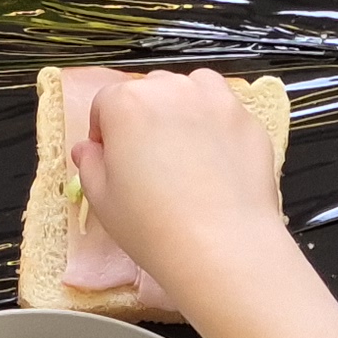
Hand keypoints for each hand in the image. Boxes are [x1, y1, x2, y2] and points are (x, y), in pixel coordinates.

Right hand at [72, 68, 301, 311]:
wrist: (222, 247)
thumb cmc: (151, 226)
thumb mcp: (102, 200)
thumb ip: (90, 165)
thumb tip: (88, 149)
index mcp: (126, 103)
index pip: (105, 102)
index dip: (104, 132)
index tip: (111, 160)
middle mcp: (171, 90)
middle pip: (149, 91)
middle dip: (143, 117)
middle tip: (149, 159)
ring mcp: (216, 101)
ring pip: (192, 89)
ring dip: (182, 109)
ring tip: (184, 150)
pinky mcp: (249, 120)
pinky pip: (225, 112)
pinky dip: (217, 126)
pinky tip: (217, 162)